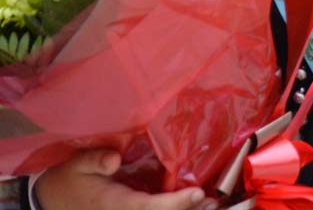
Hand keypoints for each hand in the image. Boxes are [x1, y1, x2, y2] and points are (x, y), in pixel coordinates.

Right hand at [35, 150, 216, 209]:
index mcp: (114, 204)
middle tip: (213, 201)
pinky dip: (174, 208)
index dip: (174, 203)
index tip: (196, 193)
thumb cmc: (66, 182)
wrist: (49, 204)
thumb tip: (115, 158)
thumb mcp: (75, 166)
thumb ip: (94, 160)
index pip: (148, 207)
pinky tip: (195, 203)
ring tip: (211, 203)